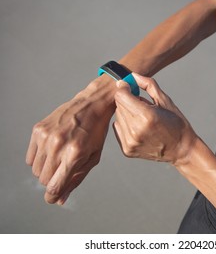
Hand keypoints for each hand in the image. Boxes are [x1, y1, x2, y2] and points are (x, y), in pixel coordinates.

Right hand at [26, 75, 115, 204]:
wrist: (91, 105)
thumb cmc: (96, 132)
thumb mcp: (93, 157)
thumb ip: (76, 179)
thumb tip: (61, 199)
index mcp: (75, 154)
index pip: (54, 186)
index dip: (53, 196)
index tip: (54, 197)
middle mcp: (58, 145)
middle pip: (43, 180)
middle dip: (53, 180)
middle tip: (64, 169)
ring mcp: (46, 136)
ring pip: (36, 170)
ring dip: (46, 169)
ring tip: (60, 157)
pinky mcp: (38, 129)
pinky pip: (30, 157)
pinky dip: (40, 158)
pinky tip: (53, 149)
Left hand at [113, 73, 196, 164]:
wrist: (181, 150)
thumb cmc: (176, 124)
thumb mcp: (165, 101)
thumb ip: (148, 85)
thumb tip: (132, 75)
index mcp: (147, 116)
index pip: (121, 96)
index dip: (124, 88)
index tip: (129, 87)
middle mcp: (136, 130)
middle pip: (119, 105)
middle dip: (127, 100)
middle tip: (142, 104)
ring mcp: (130, 142)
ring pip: (118, 117)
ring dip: (127, 113)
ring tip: (142, 117)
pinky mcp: (127, 150)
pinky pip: (118, 129)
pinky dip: (126, 124)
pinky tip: (139, 127)